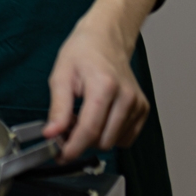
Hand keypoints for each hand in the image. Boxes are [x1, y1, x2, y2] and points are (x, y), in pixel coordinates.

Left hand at [44, 13, 149, 159]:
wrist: (105, 40)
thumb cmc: (82, 53)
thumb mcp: (61, 76)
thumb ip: (58, 108)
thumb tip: (52, 134)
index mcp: (104, 86)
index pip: (90, 129)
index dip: (73, 147)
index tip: (61, 155)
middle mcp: (126, 97)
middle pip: (103, 140)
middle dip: (82, 140)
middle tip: (67, 125)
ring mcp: (137, 104)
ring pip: (114, 142)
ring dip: (95, 137)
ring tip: (83, 116)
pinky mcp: (143, 109)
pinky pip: (125, 137)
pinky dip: (109, 134)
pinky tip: (99, 117)